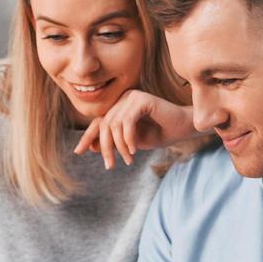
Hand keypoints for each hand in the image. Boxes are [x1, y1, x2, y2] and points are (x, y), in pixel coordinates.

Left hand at [73, 90, 196, 169]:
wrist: (184, 128)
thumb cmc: (160, 134)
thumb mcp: (132, 143)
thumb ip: (114, 142)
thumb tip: (91, 146)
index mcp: (120, 107)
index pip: (99, 122)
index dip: (88, 137)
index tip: (79, 152)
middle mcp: (123, 98)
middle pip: (104, 125)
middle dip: (106, 147)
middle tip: (110, 165)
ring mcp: (132, 96)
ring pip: (114, 125)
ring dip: (119, 147)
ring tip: (128, 160)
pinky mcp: (141, 98)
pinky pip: (126, 121)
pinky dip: (128, 138)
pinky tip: (134, 150)